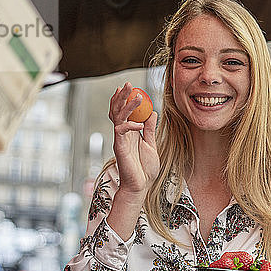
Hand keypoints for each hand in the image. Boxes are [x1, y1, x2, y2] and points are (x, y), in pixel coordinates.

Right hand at [108, 82, 159, 198]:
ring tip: (135, 95)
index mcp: (130, 133)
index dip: (124, 99)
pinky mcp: (120, 147)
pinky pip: (121, 131)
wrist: (140, 187)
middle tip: (127, 84)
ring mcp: (120, 140)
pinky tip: (140, 124)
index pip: (124, 112)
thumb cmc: (145, 169)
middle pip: (118, 111)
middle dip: (122, 96)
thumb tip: (152, 112)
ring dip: (126, 105)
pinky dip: (130, 125)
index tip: (129, 88)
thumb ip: (150, 129)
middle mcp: (123, 134)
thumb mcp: (151, 145)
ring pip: (118, 117)